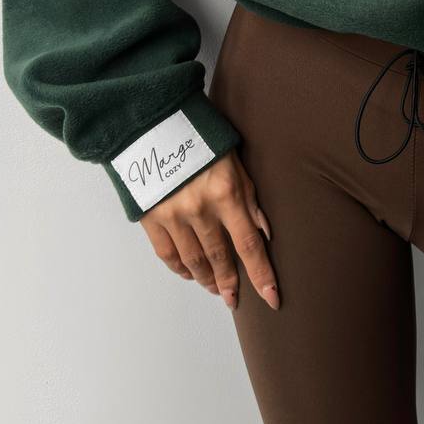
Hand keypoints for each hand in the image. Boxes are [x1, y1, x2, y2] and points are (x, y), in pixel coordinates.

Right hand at [140, 149, 278, 309]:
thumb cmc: (201, 140)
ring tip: (216, 288)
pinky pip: (167, 254)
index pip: (249, 244)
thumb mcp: (235, 163)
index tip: (272, 297)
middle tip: (235, 299)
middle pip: (221, 258)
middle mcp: (200, 209)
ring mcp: (173, 215)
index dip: (262, 274)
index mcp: (226, 194)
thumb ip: (249, 199)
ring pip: (194, 261)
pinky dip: (180, 268)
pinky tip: (189, 273)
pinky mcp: (151, 217)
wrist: (153, 124)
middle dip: (231, 283)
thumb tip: (264, 233)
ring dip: (207, 279)